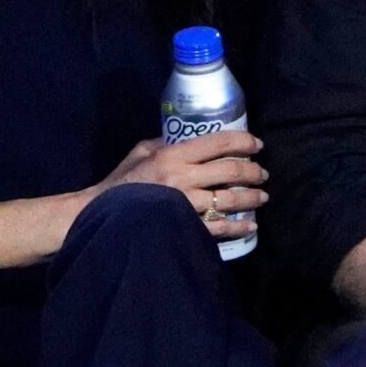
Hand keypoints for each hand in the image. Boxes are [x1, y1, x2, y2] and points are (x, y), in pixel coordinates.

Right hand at [96, 131, 267, 241]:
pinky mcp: (186, 228)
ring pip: (230, 200)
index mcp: (173, 155)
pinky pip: (220, 228)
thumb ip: (166, 144)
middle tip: (262, 174)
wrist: (103, 215)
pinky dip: (239, 227)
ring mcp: (186, 206)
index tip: (257, 145)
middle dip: (254, 172)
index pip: (218, 143)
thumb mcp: (141, 152)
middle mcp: (184, 178)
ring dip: (252, 198)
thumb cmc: (122, 182)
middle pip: (231, 171)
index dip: (244, 142)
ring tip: (262, 198)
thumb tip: (192, 137)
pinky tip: (251, 225)